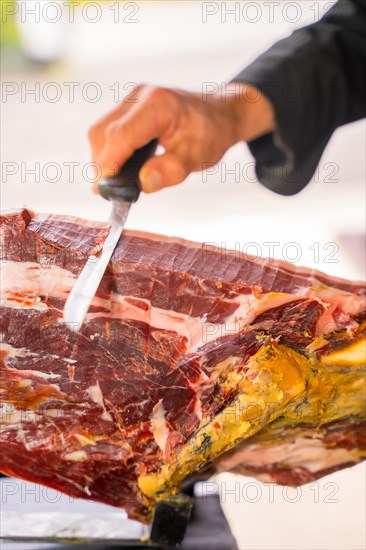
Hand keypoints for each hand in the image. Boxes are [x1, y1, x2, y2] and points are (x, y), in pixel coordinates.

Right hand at [89, 83, 274, 192]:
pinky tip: (119, 168)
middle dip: (103, 165)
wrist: (219, 114)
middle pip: (104, 133)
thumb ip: (170, 171)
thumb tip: (144, 182)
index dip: (108, 163)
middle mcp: (140, 96)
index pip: (121, 135)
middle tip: (110, 192)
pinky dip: (109, 151)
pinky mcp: (128, 106)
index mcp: (158, 105)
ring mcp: (132, 99)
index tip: (102, 189)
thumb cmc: (210, 133)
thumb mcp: (196, 158)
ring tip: (116, 182)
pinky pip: (107, 129)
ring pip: (101, 131)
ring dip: (103, 159)